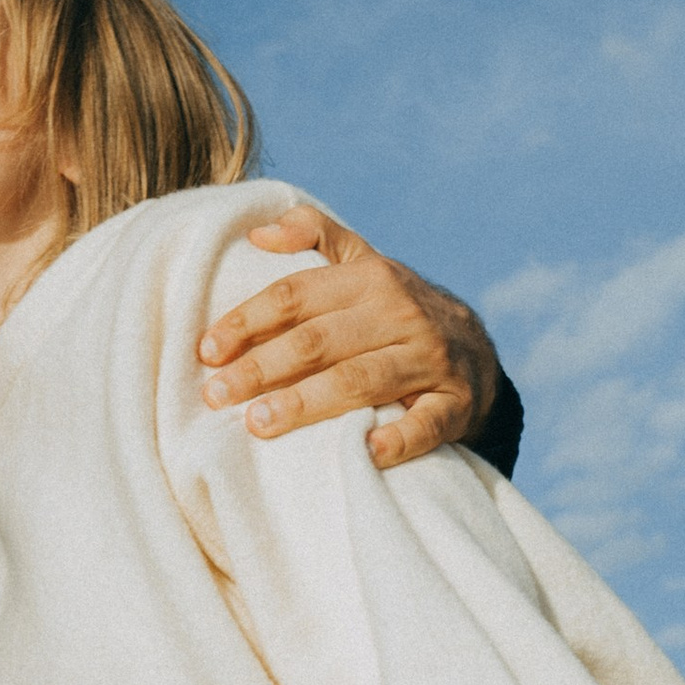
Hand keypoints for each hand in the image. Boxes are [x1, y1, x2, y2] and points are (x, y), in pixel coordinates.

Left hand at [200, 209, 502, 469]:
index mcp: (370, 279)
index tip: (206, 351)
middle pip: (319, 340)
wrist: (478, 351)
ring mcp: (430, 360)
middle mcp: (400, 314)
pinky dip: (398, 439)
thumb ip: (316, 235)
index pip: (296, 295)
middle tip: (217, 396)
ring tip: (259, 424)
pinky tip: (364, 451)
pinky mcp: (456, 404)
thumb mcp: (364, 264)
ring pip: (361, 380)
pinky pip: (426, 424)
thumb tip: (258, 232)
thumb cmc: (395, 312)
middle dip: (262, 367)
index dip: (247, 320)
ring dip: (308, 403)